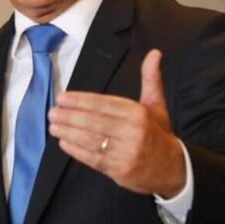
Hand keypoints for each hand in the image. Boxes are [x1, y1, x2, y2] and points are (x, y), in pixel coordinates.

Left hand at [48, 49, 185, 196]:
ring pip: (92, 141)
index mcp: (140, 114)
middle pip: (96, 122)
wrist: (173, 169)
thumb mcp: (157, 104)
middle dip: (70, 116)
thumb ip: (151, 79)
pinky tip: (64, 142)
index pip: (105, 105)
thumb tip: (154, 52)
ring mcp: (126, 154)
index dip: (81, 101)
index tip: (62, 98)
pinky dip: (77, 151)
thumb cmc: (158, 133)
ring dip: (69, 132)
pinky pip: (94, 159)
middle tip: (52, 111)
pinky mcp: (120, 171)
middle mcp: (133, 133)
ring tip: (53, 126)